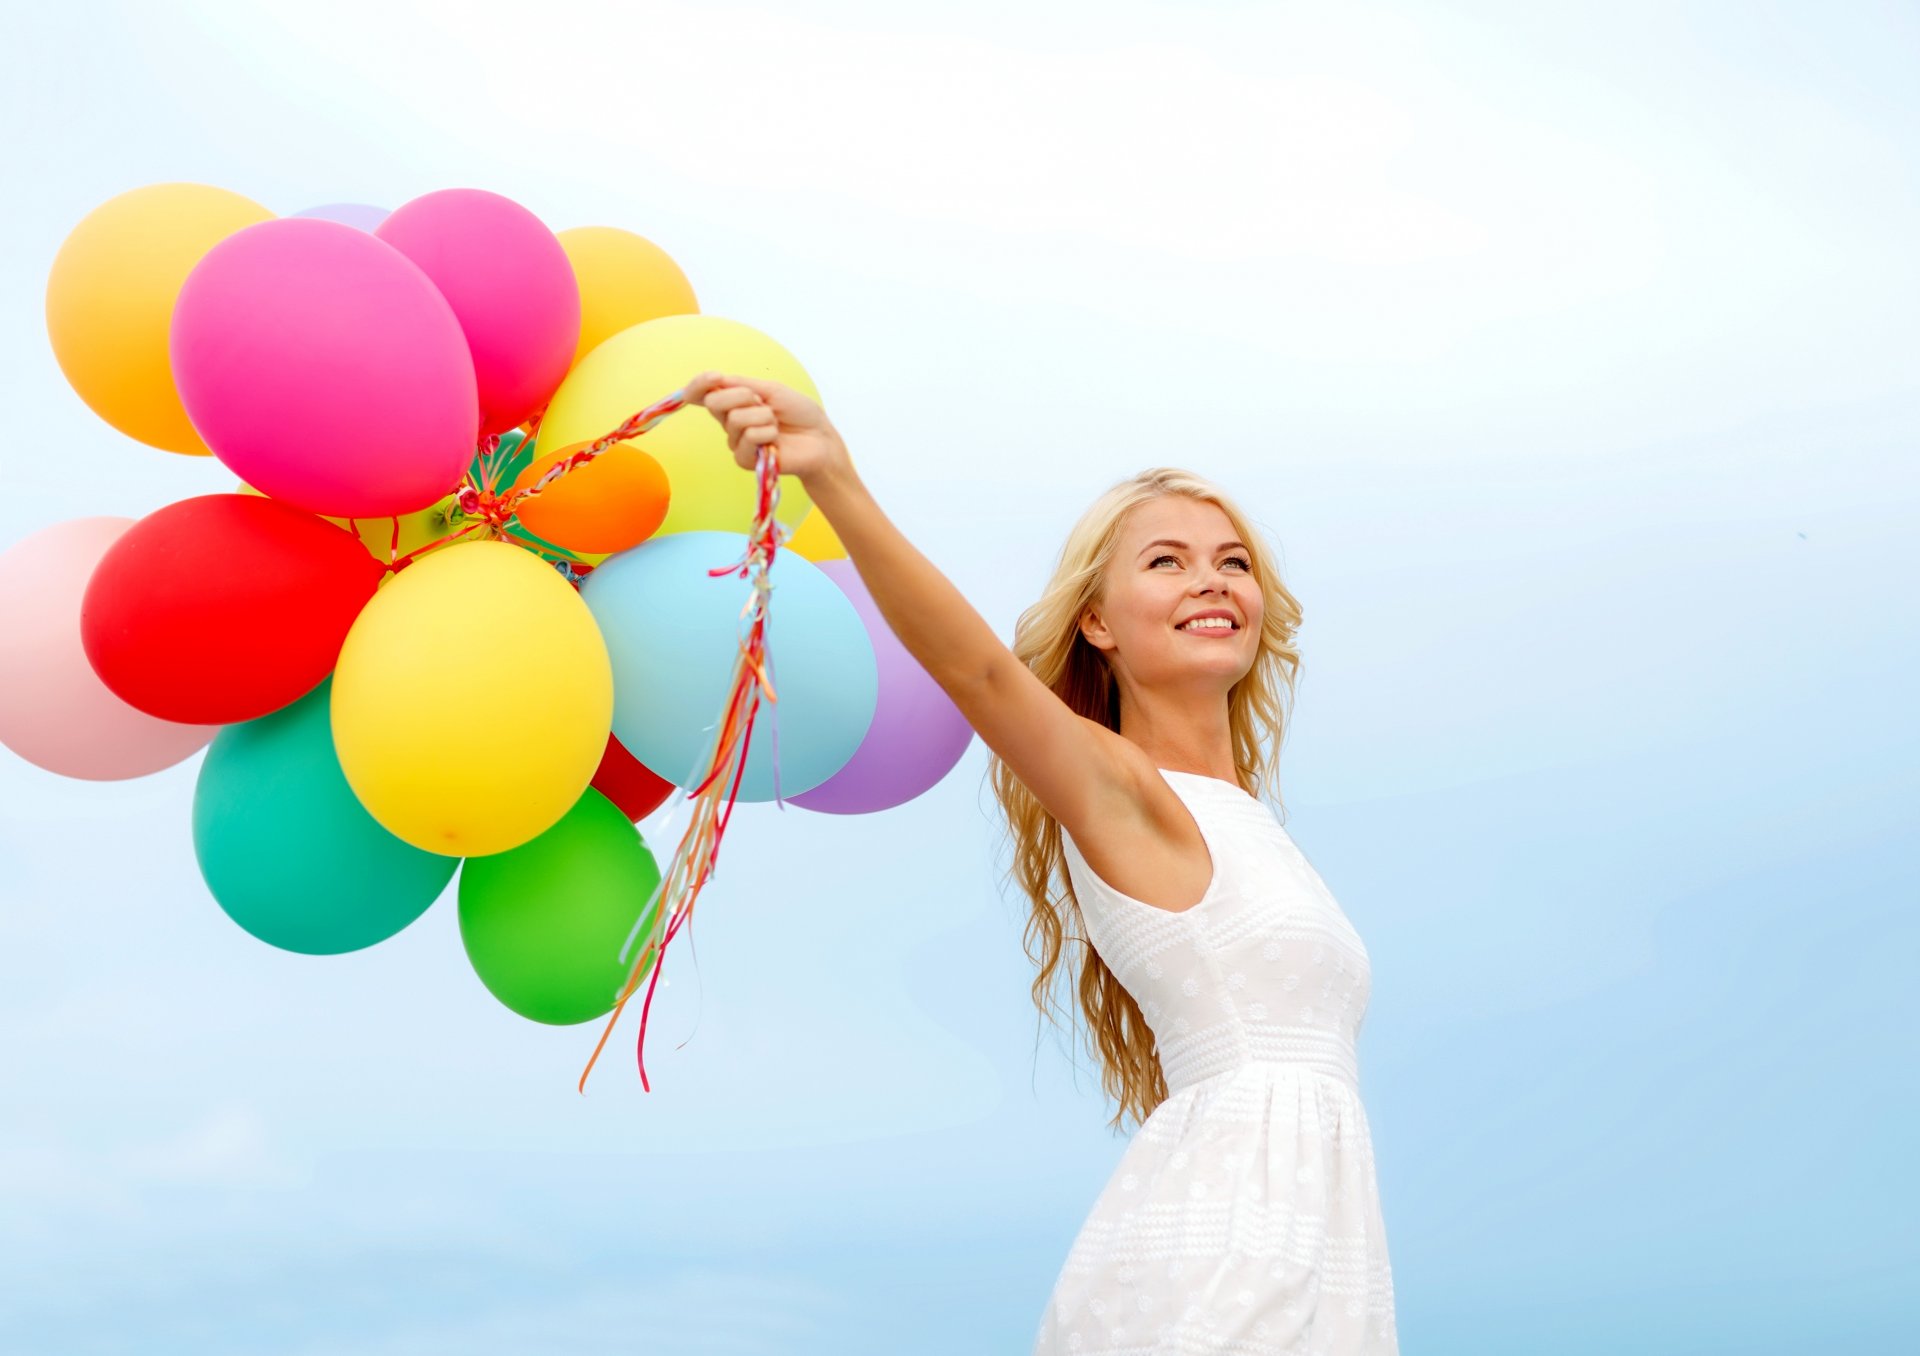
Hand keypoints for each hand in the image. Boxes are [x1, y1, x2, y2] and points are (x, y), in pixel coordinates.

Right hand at [683, 371, 851, 485]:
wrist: (819, 438)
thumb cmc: (799, 413)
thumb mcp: (771, 390)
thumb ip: (742, 384)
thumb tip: (717, 380)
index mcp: (733, 402)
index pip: (703, 394)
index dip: (700, 384)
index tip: (715, 377)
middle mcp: (730, 422)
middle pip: (714, 403)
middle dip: (741, 396)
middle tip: (763, 402)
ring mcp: (736, 441)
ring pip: (735, 419)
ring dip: (763, 416)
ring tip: (776, 424)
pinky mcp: (744, 460)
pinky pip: (748, 437)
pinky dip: (767, 433)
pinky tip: (776, 440)